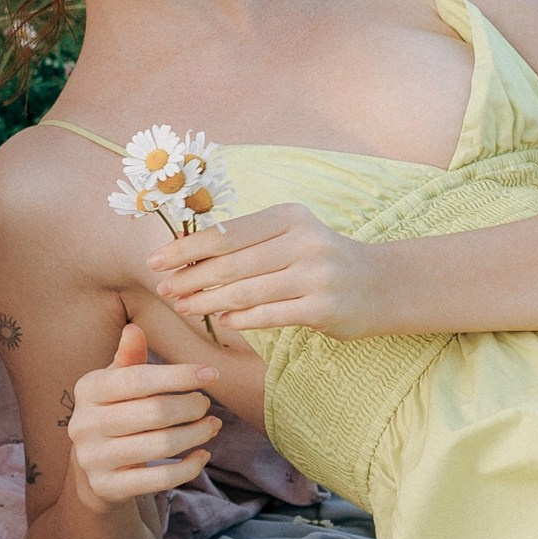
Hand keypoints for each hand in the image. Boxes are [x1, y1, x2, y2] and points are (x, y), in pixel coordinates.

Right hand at [65, 324, 219, 507]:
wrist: (92, 469)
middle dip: (190, 407)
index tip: (211, 374)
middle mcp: (84, 423)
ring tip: (211, 426)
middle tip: (206, 405)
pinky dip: (189, 468)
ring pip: (161, 445)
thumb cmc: (114, 413)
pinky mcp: (107, 487)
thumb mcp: (117, 384)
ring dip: (196, 434)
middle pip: (154, 412)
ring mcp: (93, 458)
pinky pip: (160, 479)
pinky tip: (202, 455)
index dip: (178, 375)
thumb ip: (129, 359)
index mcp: (88, 389)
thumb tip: (134, 330)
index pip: (138, 379)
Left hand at [148, 204, 390, 339]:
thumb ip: (246, 241)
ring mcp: (315, 276)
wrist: (382, 284)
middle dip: (190, 278)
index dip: (186, 248)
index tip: (155, 261)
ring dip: (207, 302)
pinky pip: (270, 315)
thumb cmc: (321, 259)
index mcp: (289, 217)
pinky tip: (222, 322)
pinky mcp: (323, 308)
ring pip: (246, 292)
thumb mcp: (290, 236)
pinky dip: (241, 319)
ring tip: (183, 308)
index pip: (226, 233)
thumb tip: (185, 250)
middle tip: (163, 290)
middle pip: (231, 263)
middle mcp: (304, 241)